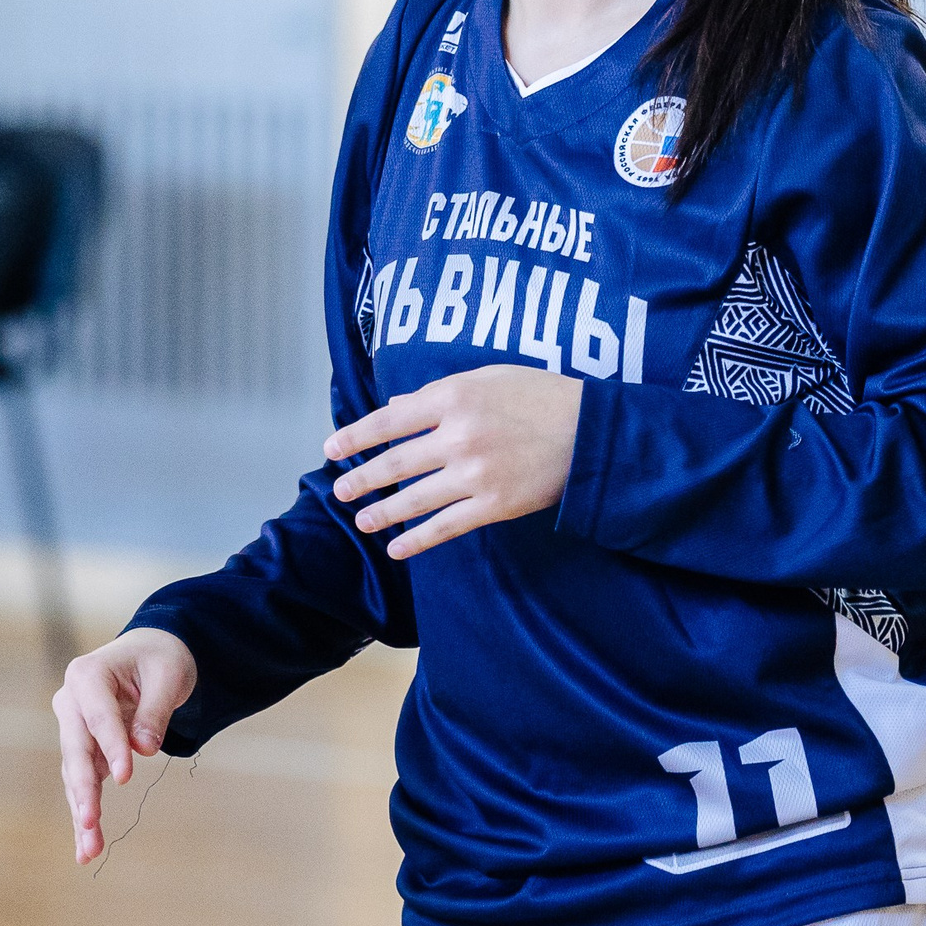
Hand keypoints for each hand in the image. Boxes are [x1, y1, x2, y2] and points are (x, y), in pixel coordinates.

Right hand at [52, 626, 196, 864]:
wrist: (150, 654)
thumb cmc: (160, 658)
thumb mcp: (169, 674)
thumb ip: (155, 710)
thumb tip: (144, 749)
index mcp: (87, 675)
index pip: (98, 716)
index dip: (112, 746)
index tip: (126, 777)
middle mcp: (70, 703)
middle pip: (76, 750)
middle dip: (84, 789)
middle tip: (91, 822)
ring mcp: (74, 729)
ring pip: (76, 776)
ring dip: (82, 812)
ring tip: (90, 850)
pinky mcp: (86, 751)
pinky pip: (84, 785)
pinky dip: (86, 815)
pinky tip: (87, 848)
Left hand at [326, 364, 583, 558]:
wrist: (593, 432)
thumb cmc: (542, 396)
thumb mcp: (489, 378)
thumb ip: (438, 393)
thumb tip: (397, 407)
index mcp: (453, 398)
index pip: (389, 420)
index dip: (356, 436)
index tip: (332, 449)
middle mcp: (458, 437)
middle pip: (395, 462)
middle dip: (362, 478)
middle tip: (340, 490)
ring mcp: (475, 475)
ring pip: (414, 499)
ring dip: (382, 512)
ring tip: (361, 520)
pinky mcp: (494, 505)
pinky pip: (446, 526)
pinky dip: (417, 540)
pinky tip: (398, 548)